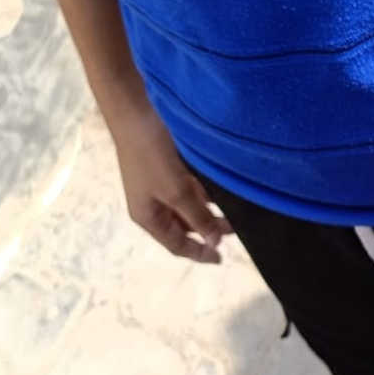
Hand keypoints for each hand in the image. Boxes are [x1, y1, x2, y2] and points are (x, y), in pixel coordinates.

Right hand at [105, 93, 231, 262]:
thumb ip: (198, 217)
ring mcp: (159, 188)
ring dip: (209, 212)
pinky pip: (189, 191)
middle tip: (237, 229)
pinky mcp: (167, 171)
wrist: (136, 115)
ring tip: (234, 212)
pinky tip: (222, 192)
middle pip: (184, 227)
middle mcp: (153, 206)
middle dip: (208, 230)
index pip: (177, 245)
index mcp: (148, 217)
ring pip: (188, 209)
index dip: (199, 254)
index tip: (222, 259)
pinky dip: (204, 195)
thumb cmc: (152, 157)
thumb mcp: (178, 192)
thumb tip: (214, 241)